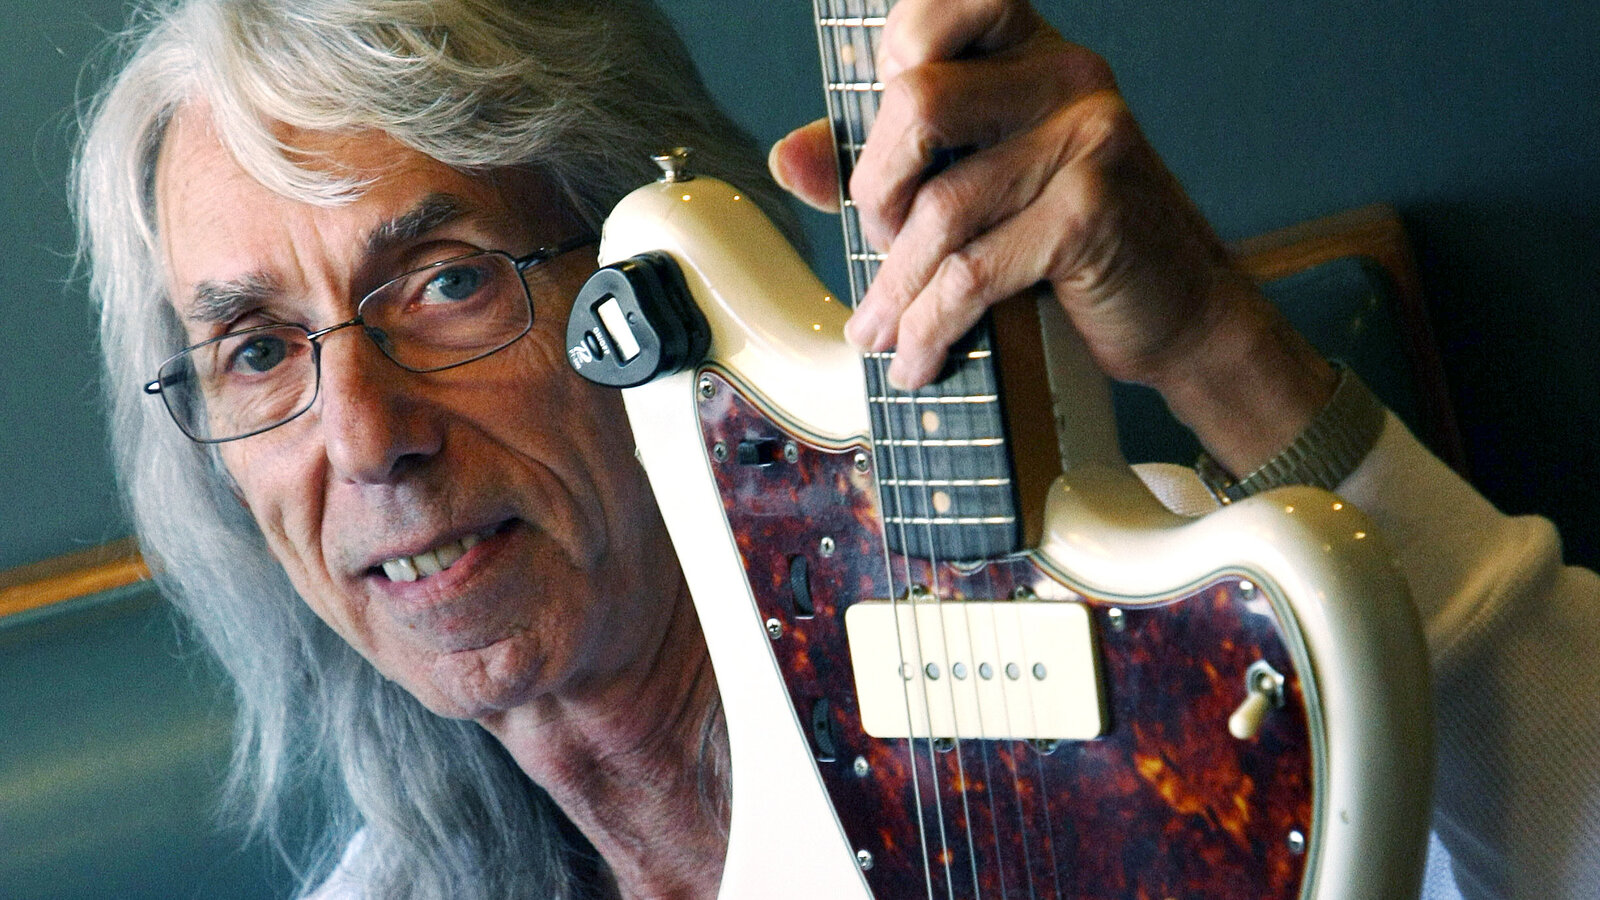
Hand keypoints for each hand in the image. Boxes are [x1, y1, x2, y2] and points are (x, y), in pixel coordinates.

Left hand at [769, 0, 1335, 473]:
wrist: (1177, 313)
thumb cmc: (1068, 245)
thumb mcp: (978, 186)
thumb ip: (885, 163)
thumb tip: (790, 158)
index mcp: (1034, 51)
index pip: (935, 13)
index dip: (887, 69)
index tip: (889, 147)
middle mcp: (1066, 74)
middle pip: (918, 101)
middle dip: (875, 190)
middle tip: (878, 244)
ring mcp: (1087, 137)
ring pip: (940, 206)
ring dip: (893, 287)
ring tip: (879, 331)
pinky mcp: (1091, 211)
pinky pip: (974, 271)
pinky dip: (932, 325)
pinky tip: (919, 357)